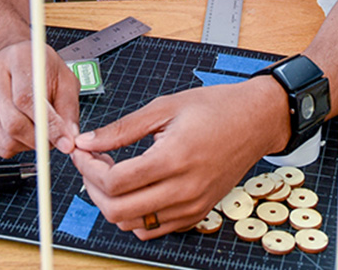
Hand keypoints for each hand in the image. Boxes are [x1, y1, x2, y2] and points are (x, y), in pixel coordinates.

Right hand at [0, 40, 81, 157]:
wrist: (11, 60)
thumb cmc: (39, 69)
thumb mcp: (64, 79)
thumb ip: (68, 109)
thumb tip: (69, 139)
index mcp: (17, 58)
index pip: (27, 99)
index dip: (48, 125)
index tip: (64, 141)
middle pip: (13, 123)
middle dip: (38, 140)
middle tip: (53, 140)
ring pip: (5, 139)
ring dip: (28, 144)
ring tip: (37, 129)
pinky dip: (14, 146)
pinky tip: (21, 131)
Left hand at [70, 79, 287, 239]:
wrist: (255, 122)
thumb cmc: (215, 109)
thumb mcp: (164, 107)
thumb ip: (122, 129)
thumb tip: (87, 141)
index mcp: (173, 159)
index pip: (115, 182)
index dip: (88, 167)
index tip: (81, 152)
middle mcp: (184, 190)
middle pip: (118, 211)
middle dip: (93, 188)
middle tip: (91, 164)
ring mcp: (192, 206)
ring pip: (133, 226)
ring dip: (112, 203)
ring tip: (112, 172)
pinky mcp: (198, 214)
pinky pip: (155, 229)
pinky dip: (135, 215)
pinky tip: (133, 187)